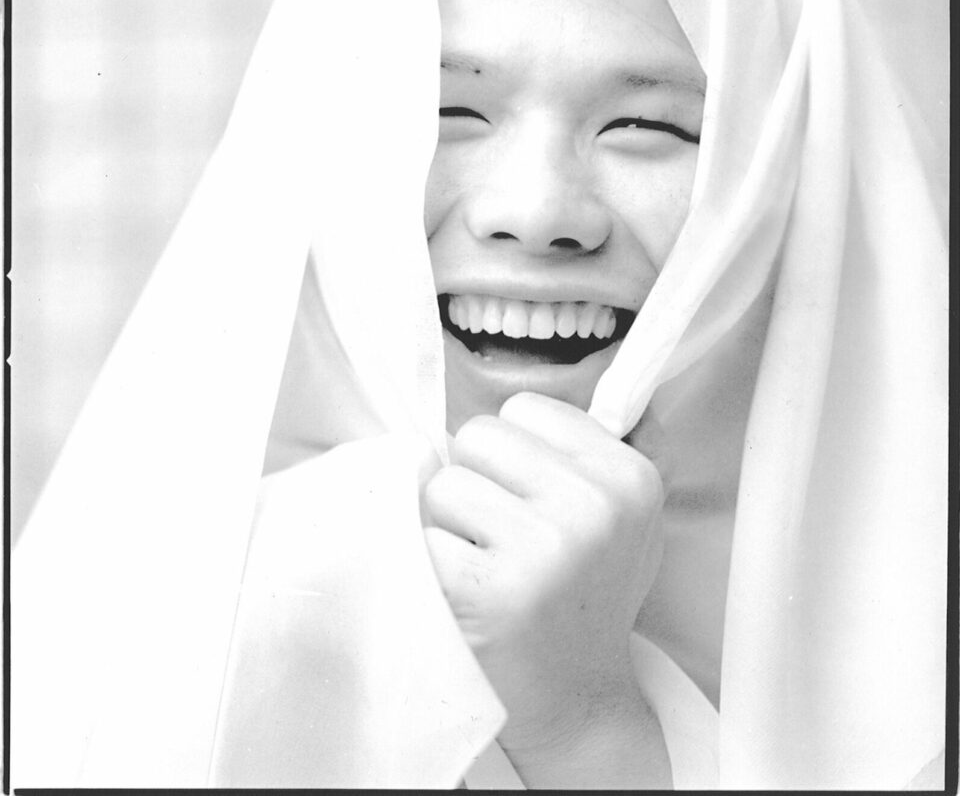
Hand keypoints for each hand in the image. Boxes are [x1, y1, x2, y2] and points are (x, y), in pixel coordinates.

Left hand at [422, 392, 665, 770]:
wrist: (578, 700)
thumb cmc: (584, 594)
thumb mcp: (620, 516)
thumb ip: (582, 450)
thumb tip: (516, 389)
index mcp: (630, 476)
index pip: (522, 407)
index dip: (512, 453)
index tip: (530, 498)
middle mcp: (594, 507)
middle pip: (477, 436)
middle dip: (476, 479)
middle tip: (498, 534)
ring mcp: (543, 550)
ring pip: (442, 484)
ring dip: (448, 523)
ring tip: (483, 563)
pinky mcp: (489, 592)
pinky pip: (420, 537)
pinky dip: (429, 563)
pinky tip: (465, 594)